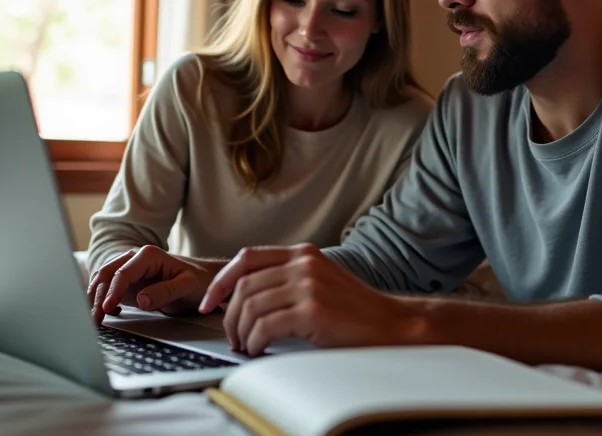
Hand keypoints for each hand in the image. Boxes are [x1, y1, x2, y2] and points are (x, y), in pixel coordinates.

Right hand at [87, 246, 215, 324]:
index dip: (112, 291)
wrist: (204, 281)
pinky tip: (109, 313)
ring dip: (96, 298)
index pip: (123, 272)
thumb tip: (141, 300)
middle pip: (107, 274)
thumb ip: (165, 292)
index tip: (107, 307)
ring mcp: (131, 271)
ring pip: (104, 281)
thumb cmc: (198, 281)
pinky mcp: (130, 284)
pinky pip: (109, 289)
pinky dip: (102, 300)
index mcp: (148, 255)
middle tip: (94, 318)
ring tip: (95, 318)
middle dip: (98, 295)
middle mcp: (136, 260)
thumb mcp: (187, 286)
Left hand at [199, 244, 421, 355]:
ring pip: (251, 307)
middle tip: (232, 337)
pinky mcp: (312, 309)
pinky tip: (259, 349)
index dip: (222, 281)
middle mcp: (304, 263)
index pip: (246, 258)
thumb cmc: (355, 311)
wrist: (391, 324)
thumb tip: (245, 298)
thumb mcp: (319, 282)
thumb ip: (287, 279)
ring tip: (246, 346)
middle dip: (230, 316)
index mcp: (303, 253)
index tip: (211, 303)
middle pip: (244, 286)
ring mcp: (308, 284)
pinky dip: (255, 341)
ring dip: (242, 332)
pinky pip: (265, 326)